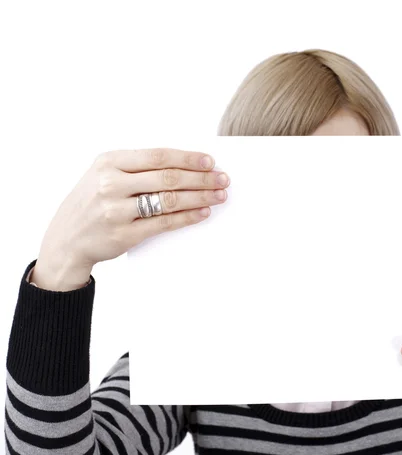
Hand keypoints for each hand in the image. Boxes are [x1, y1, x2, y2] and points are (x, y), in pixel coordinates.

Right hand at [34, 148, 229, 290]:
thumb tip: (184, 165)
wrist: (66, 239)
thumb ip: (137, 168)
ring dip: (199, 197)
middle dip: (201, 178)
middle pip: (167, 177)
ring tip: (218, 195)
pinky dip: (187, 217)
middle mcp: (111, 183)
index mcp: (109, 162)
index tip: (210, 161)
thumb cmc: (92, 202)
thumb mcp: (104, 174)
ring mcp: (116, 210)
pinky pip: (164, 223)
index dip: (187, 158)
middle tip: (223, 179)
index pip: (157, 156)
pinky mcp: (124, 234)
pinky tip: (203, 213)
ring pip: (169, 200)